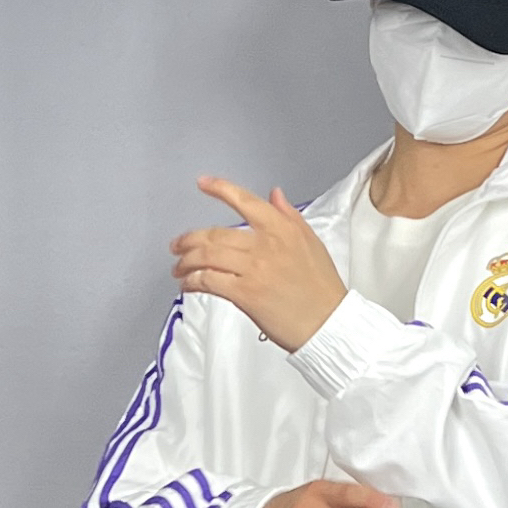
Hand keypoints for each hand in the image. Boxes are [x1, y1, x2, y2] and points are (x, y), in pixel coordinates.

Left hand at [172, 178, 347, 350]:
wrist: (329, 324)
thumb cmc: (323, 289)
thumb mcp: (311, 242)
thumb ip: (289, 216)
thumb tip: (275, 194)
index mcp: (281, 229)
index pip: (245, 201)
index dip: (219, 189)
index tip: (203, 183)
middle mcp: (265, 245)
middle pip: (215, 234)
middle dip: (189, 239)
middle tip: (178, 245)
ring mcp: (253, 269)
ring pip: (207, 256)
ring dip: (186, 261)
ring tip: (179, 268)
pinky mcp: (245, 294)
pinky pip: (209, 281)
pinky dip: (193, 281)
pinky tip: (188, 284)